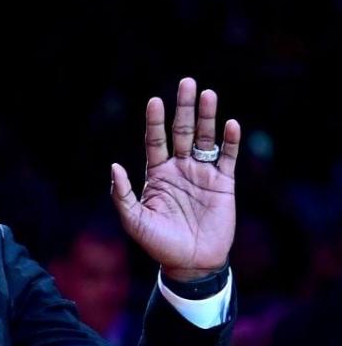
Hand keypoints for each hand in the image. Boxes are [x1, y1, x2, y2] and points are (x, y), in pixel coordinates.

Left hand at [110, 78, 240, 281]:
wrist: (190, 263)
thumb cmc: (159, 243)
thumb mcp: (134, 220)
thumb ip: (123, 194)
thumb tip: (114, 166)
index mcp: (157, 174)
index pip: (155, 140)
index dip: (155, 121)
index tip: (154, 101)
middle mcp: (179, 168)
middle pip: (181, 132)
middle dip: (184, 108)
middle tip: (187, 82)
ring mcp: (202, 174)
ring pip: (205, 139)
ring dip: (207, 117)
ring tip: (208, 94)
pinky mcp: (224, 184)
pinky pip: (228, 157)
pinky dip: (230, 141)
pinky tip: (230, 124)